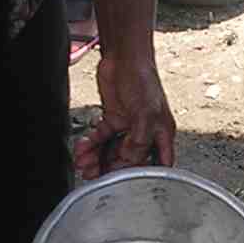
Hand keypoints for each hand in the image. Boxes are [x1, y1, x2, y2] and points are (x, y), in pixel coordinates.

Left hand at [73, 52, 176, 179]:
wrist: (123, 57)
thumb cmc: (143, 80)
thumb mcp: (145, 113)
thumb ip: (139, 139)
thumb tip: (130, 160)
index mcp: (161, 133)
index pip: (156, 163)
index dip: (144, 176)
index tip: (126, 185)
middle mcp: (146, 132)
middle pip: (129, 159)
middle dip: (111, 168)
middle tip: (94, 175)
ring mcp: (128, 126)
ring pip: (111, 150)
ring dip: (97, 158)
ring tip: (84, 163)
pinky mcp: (112, 118)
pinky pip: (100, 137)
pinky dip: (90, 144)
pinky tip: (81, 148)